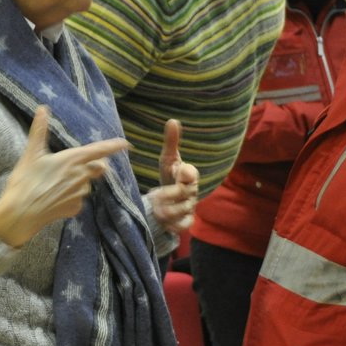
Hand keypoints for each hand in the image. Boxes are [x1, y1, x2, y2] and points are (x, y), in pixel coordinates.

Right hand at [0, 106, 128, 247]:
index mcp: (72, 159)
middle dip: (95, 164)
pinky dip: (72, 195)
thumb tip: (43, 108)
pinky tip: (56, 197)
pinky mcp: (75, 208)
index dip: (114, 146)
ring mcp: (80, 194)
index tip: (126, 143)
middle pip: (97, 167)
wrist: (21, 214)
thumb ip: (39, 130)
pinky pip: (79, 198)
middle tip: (80, 162)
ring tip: (58, 182)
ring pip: (87, 183)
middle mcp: (81, 176)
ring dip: (81, 180)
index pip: (99, 150)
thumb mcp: (31, 154)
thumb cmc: (26, 181)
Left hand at [150, 118, 198, 233]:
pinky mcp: (185, 222)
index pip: (192, 173)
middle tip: (154, 195)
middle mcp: (192, 192)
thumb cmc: (169, 175)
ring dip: (165, 210)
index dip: (184, 172)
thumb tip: (172, 120)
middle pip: (184, 193)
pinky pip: (182, 226)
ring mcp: (190, 207)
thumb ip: (171, 142)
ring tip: (153, 208)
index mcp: (189, 175)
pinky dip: (171, 225)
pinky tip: (161, 220)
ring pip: (181, 210)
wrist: (167, 199)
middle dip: (168, 194)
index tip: (176, 171)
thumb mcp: (167, 159)